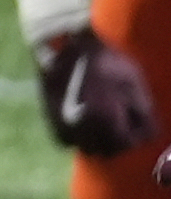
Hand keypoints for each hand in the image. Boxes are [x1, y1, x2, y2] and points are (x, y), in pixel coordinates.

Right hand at [36, 25, 158, 160]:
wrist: (67, 46)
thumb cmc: (106, 62)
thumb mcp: (135, 84)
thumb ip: (144, 114)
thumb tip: (147, 136)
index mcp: (107, 121)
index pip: (129, 144)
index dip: (136, 134)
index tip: (136, 122)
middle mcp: (83, 129)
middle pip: (108, 151)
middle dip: (118, 140)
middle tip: (122, 124)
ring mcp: (64, 126)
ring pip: (87, 148)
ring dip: (98, 141)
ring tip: (103, 124)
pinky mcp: (51, 120)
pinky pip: (68, 141)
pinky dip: (78, 136)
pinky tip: (83, 122)